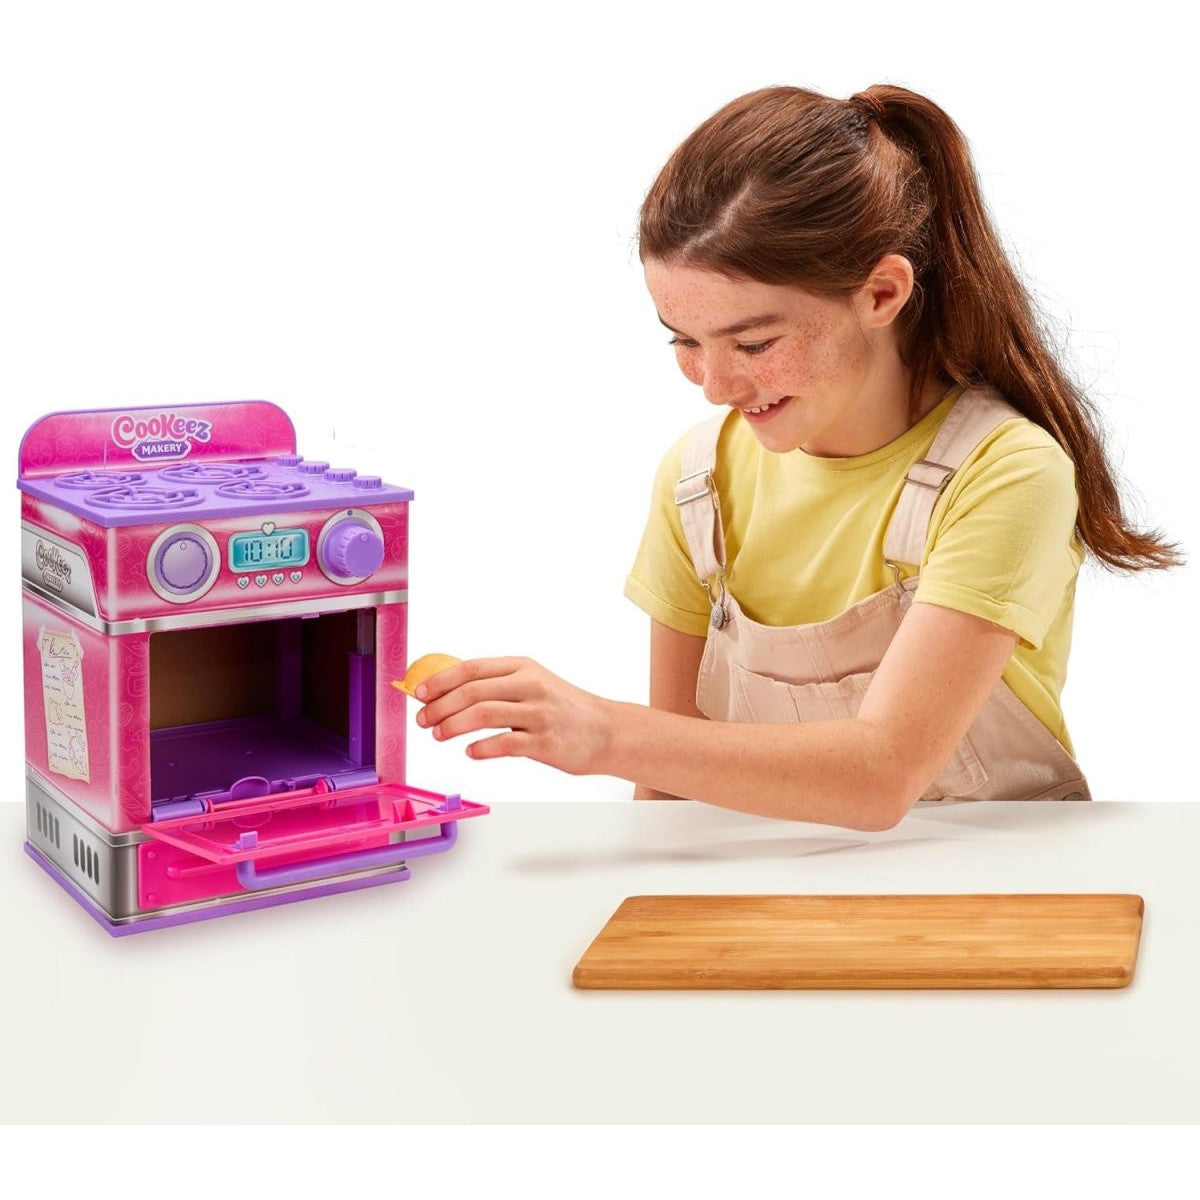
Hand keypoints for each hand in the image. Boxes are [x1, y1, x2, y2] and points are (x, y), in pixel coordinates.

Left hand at [413, 656, 616, 775]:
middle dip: (440, 706)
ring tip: (438, 734)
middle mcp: (530, 686)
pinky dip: (481, 748)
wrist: (606, 730)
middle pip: (473, 691)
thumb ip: (497, 685)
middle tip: (423, 720)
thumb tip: (448, 691)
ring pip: (484, 714)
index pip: (472, 668)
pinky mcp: (545, 742)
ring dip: (453, 725)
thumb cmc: (565, 709)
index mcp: (523, 667)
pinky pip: (505, 744)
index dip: (440, 680)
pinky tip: (470, 751)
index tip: (419, 693)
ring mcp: (539, 713)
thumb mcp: (533, 684)